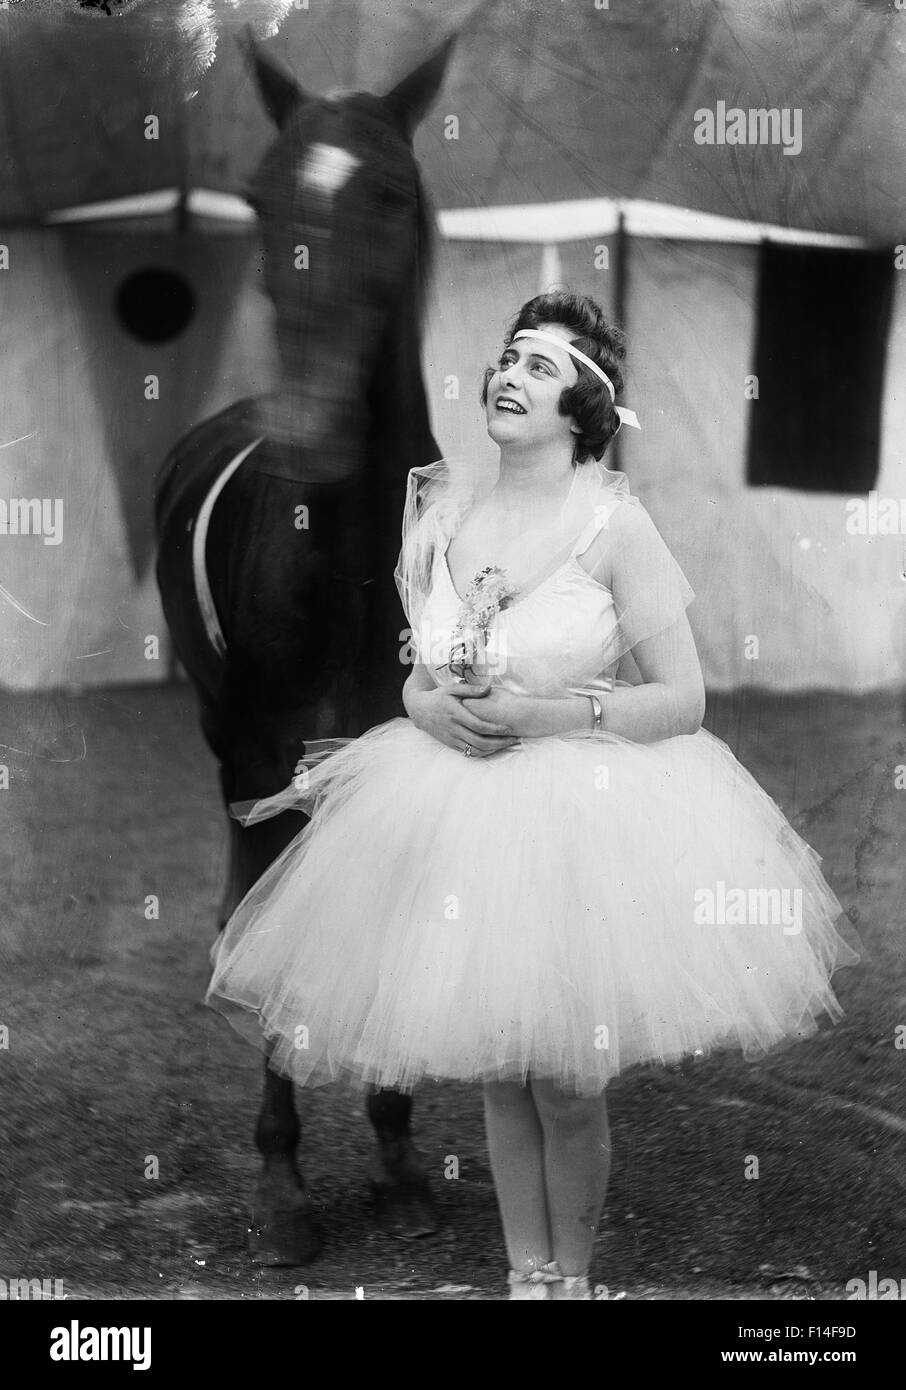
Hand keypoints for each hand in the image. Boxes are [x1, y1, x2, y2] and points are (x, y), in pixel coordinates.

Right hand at [406, 683, 520, 756]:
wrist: (419, 710)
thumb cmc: (438, 697)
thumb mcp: (452, 688)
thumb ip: (471, 689)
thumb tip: (489, 687)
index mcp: (456, 714)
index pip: (479, 726)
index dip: (496, 729)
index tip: (510, 728)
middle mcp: (453, 729)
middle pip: (480, 742)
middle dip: (499, 743)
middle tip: (514, 739)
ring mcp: (451, 739)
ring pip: (475, 751)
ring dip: (493, 750)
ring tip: (506, 744)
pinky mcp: (450, 744)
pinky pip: (468, 753)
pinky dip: (482, 753)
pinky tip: (493, 748)